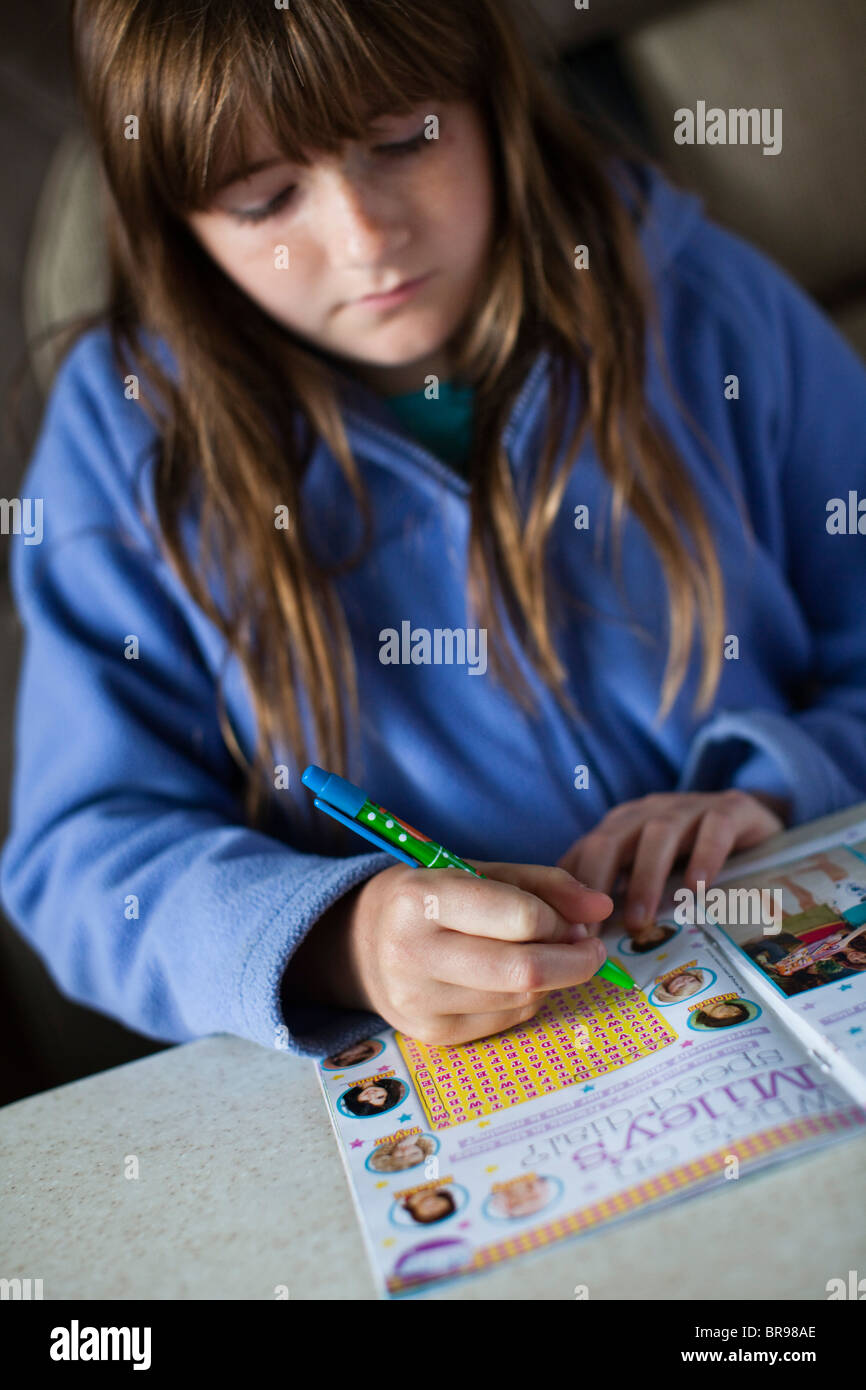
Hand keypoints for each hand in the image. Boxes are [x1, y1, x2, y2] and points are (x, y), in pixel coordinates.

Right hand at [285, 862, 612, 1045]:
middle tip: (591, 947)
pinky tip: (517, 979)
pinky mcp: (430, 1035)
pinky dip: (528, 998)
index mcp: (420, 898)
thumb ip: (543, 884)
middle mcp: (412, 953)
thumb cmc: (429, 896)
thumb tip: (603, 908)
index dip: (561, 919)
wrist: (359, 942)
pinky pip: (506, 1019)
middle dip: (575, 960)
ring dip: (554, 979)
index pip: (518, 917)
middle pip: (525, 969)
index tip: (576, 917)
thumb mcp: (476, 870)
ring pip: (521, 998)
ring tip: (551, 956)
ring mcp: (418, 1001)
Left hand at [557, 790, 786, 934]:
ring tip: (639, 922)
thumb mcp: (650, 872)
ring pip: (658, 835)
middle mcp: (647, 813)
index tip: (566, 935)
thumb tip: (585, 947)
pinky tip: (697, 889)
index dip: (569, 892)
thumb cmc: (692, 856)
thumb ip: (620, 897)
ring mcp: (688, 807)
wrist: (751, 821)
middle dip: (596, 884)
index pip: (583, 852)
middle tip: (593, 932)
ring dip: (644, 879)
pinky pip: (714, 828)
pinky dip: (703, 856)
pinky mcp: (730, 809)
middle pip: (610, 839)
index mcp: (620, 827)